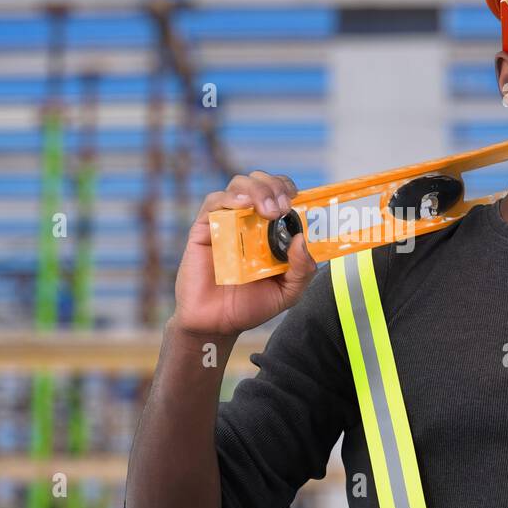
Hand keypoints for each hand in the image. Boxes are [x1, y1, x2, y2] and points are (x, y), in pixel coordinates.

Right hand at [172, 171, 315, 338]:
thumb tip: (303, 240)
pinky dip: (228, 198)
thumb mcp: (287, 292)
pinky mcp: (204, 230)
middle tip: (281, 207)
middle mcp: (248, 221)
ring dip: (256, 190)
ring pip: (238, 185)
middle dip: (274, 186)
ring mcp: (226, 223)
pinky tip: (240, 207)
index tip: (295, 198)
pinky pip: (213, 203)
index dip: (287, 187)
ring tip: (266, 210)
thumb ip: (302, 270)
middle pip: (260, 182)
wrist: (216, 325)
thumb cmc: (250, 307)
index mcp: (269, 229)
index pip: (279, 193)